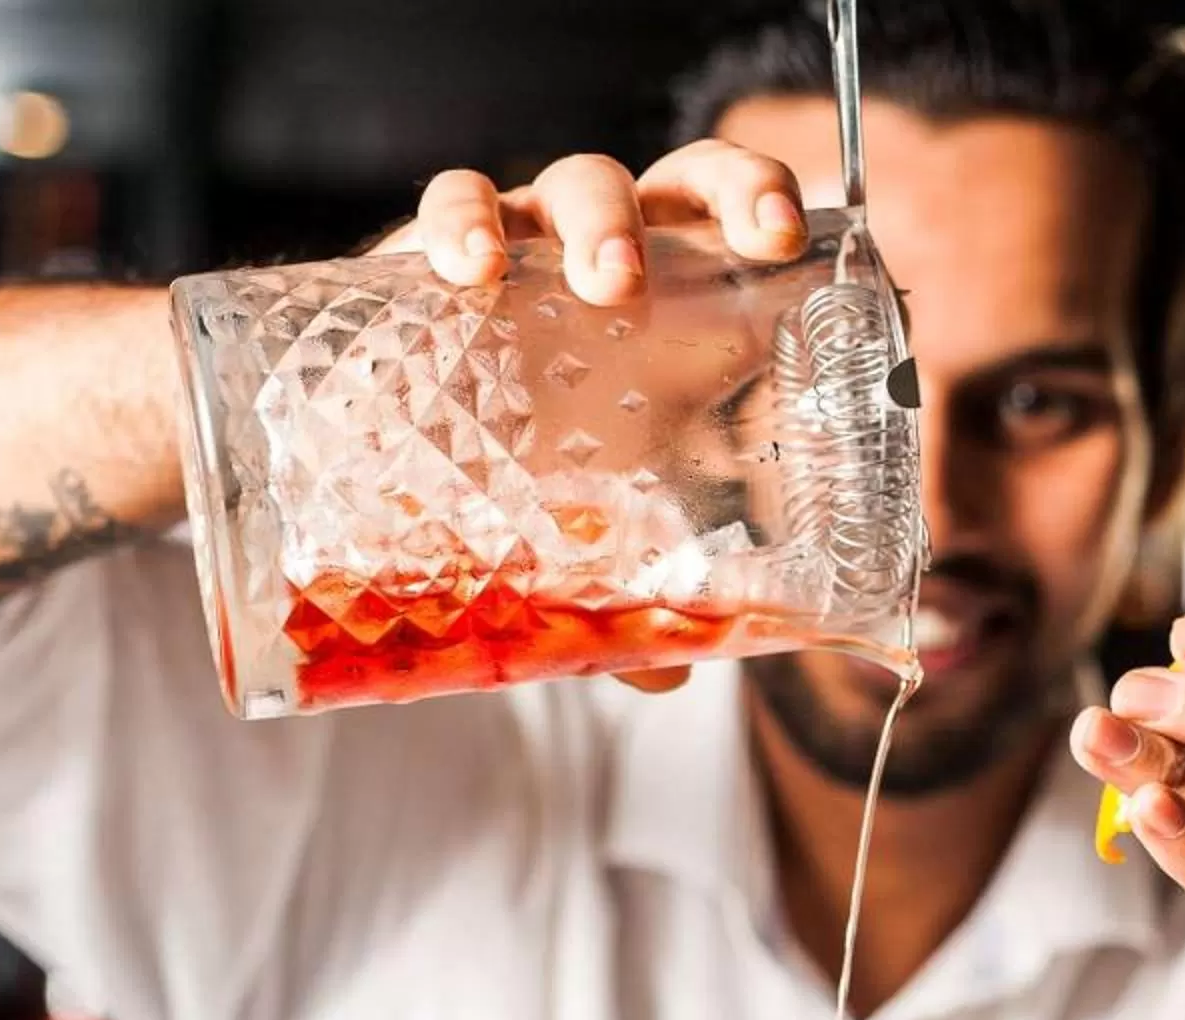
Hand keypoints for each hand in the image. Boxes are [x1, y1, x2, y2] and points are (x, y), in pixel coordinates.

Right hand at [371, 141, 812, 695]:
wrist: (390, 460)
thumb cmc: (527, 476)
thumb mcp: (597, 538)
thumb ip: (640, 596)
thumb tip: (670, 672)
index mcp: (680, 304)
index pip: (741, 219)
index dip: (770, 205)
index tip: (793, 240)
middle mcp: (614, 257)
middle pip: (674, 183)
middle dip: (715, 203)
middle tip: (691, 270)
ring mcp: (529, 242)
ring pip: (574, 182)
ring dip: (596, 220)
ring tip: (603, 284)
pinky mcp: (429, 246)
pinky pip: (448, 200)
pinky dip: (460, 220)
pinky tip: (463, 268)